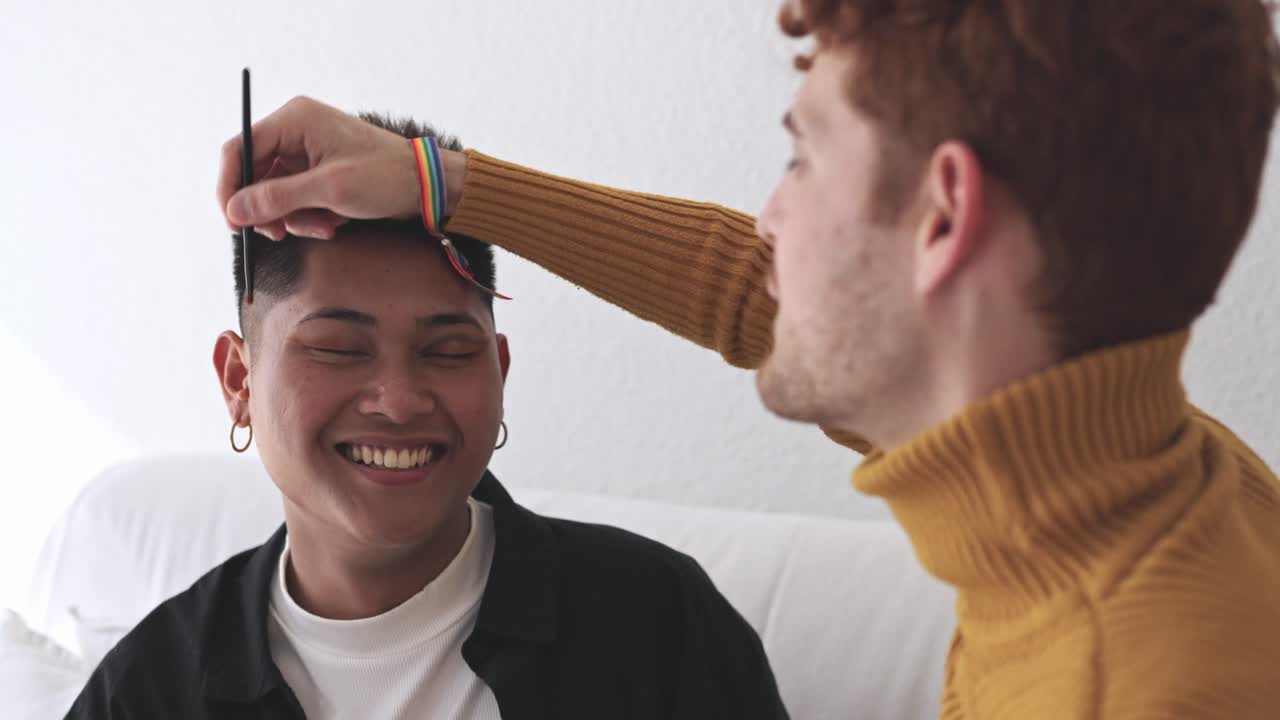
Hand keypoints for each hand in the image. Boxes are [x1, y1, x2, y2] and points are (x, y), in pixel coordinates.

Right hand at [217, 96, 432, 239]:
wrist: (427, 186)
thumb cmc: (385, 177)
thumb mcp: (329, 190)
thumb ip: (278, 198)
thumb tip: (234, 210)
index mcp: (294, 119)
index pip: (239, 149)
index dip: (230, 187)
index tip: (234, 222)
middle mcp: (296, 130)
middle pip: (255, 174)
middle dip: (268, 209)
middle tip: (278, 235)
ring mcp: (308, 151)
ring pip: (276, 192)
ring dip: (294, 217)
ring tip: (323, 228)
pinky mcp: (320, 172)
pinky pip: (298, 198)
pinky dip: (309, 217)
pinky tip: (332, 225)